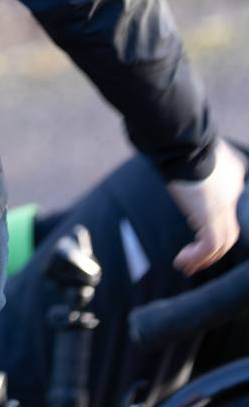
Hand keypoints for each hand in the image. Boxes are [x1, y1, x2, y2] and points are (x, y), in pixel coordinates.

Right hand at [167, 139, 245, 274]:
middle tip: (194, 259)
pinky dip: (197, 256)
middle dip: (213, 250)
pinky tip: (182, 260)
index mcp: (233, 179)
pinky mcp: (211, 216)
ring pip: (223, 242)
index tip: (198, 237)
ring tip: (185, 265)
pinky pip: (210, 245)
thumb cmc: (180, 142)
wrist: (182, 141)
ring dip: (203, 258)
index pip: (229, 211)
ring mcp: (225, 206)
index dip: (216, 227)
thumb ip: (192, 165)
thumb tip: (173, 164)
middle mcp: (234, 195)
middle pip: (230, 231)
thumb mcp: (193, 155)